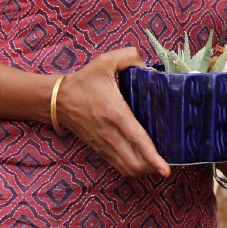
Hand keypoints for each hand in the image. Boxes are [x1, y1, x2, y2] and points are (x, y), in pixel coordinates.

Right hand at [54, 47, 170, 177]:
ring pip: (126, 168)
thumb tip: (149, 69)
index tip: (166, 170)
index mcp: (115, 113)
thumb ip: (130, 57)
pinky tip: (141, 162)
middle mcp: (110, 133)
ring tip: (157, 164)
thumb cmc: (84, 81)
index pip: (137, 139)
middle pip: (134, 162)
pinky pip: (118, 166)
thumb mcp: (106, 61)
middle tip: (168, 161)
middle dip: (153, 167)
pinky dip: (132, 168)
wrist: (58, 99)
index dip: (153, 157)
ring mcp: (103, 144)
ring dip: (143, 170)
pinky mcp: (99, 149)